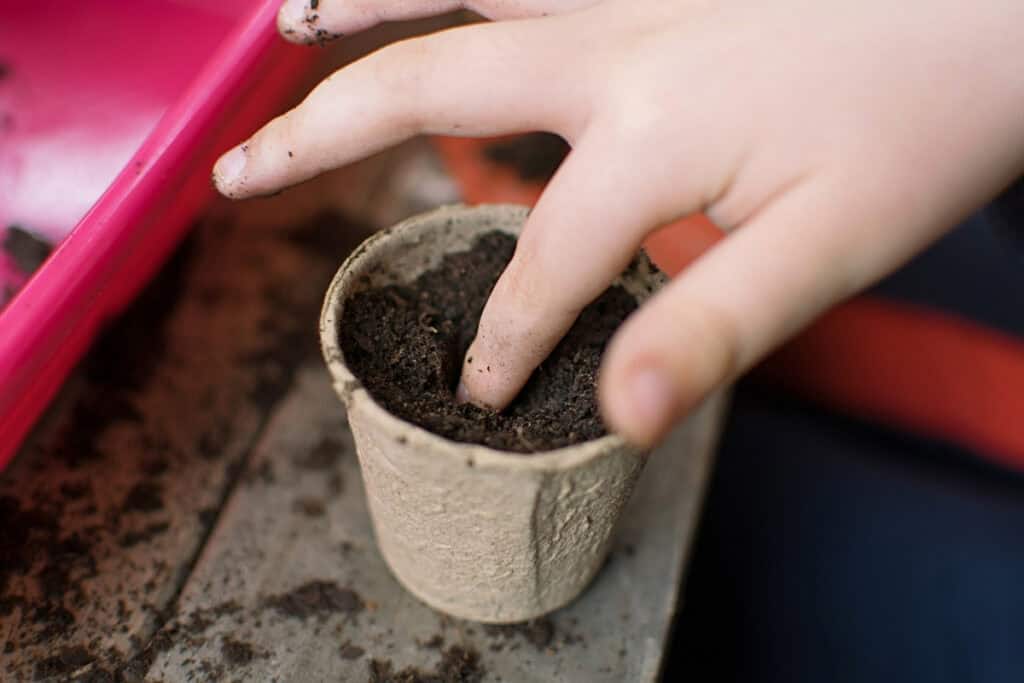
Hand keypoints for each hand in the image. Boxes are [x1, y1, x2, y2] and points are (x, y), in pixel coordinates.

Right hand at [213, 0, 1023, 447]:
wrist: (998, 1)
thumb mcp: (829, 249)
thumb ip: (712, 329)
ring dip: (360, 5)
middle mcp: (609, 40)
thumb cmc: (929, 118)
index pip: (537, 260)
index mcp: (648, 131)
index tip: (480, 389)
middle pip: (424, 84)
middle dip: (318, 141)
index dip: (502, 336)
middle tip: (236, 173)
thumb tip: (615, 413)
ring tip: (283, 28)